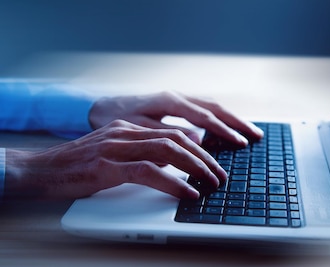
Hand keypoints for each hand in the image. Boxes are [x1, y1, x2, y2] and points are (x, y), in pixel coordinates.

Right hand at [4, 120, 225, 198]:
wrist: (38, 169)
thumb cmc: (77, 166)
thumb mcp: (113, 154)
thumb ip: (141, 153)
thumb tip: (173, 164)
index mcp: (129, 128)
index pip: (174, 132)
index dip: (200, 147)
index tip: (216, 162)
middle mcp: (126, 132)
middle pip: (177, 139)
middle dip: (204, 157)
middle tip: (220, 175)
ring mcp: (116, 147)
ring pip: (168, 151)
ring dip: (195, 168)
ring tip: (211, 182)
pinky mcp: (107, 166)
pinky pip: (148, 172)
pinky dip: (173, 182)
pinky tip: (187, 192)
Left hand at [88, 91, 263, 145]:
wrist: (98, 106)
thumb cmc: (114, 119)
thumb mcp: (137, 129)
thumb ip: (166, 134)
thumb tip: (197, 140)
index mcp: (169, 101)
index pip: (204, 116)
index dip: (224, 130)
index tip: (239, 142)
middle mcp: (177, 97)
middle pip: (215, 108)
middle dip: (237, 122)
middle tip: (256, 136)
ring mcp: (177, 99)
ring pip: (212, 107)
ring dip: (232, 119)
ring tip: (250, 133)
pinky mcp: (175, 104)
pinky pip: (204, 110)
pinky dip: (220, 119)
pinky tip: (227, 129)